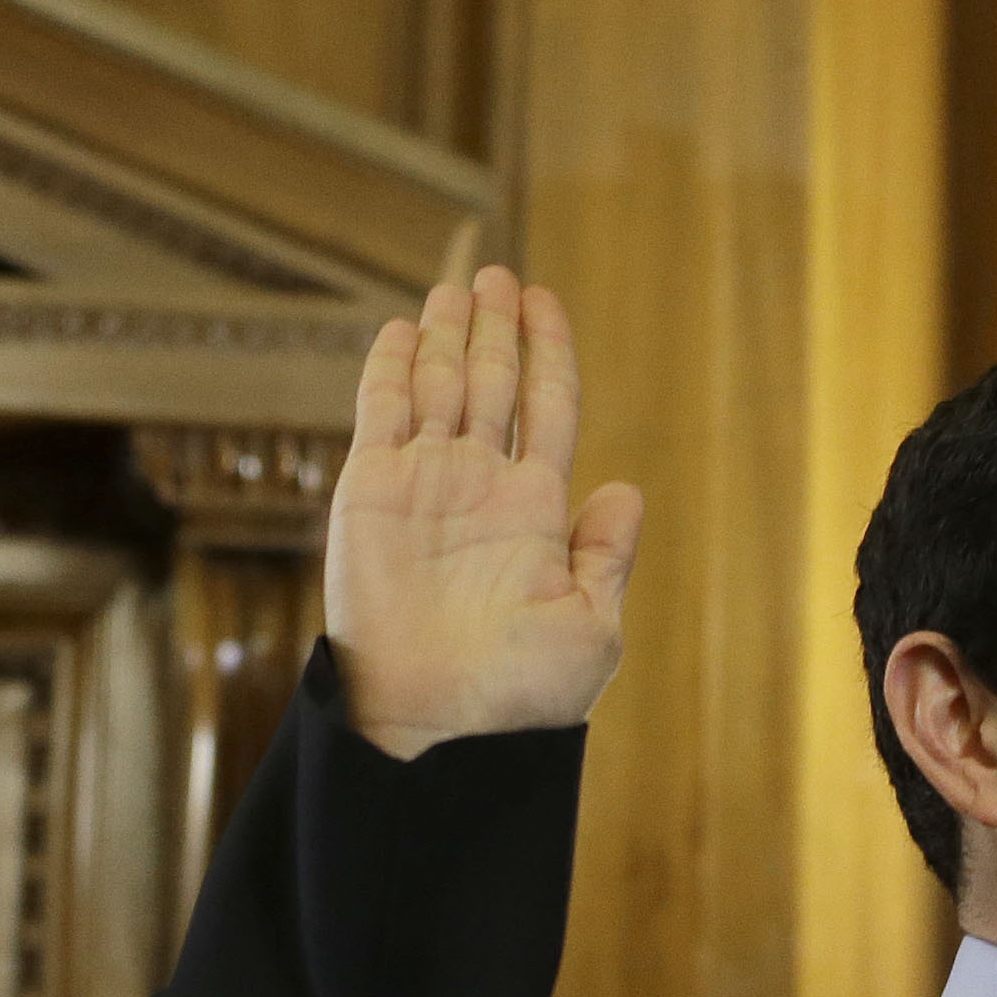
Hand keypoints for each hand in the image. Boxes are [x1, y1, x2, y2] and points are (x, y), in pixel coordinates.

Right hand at [326, 268, 643, 756]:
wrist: (440, 722)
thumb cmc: (521, 692)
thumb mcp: (591, 623)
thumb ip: (606, 553)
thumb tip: (628, 489)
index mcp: (535, 511)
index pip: (547, 407)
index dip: (548, 351)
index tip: (546, 302)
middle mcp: (478, 488)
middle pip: (491, 383)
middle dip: (495, 329)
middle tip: (499, 274)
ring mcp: (422, 485)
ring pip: (437, 386)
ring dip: (446, 335)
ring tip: (459, 285)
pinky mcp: (369, 492)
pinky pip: (379, 414)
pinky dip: (389, 368)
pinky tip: (402, 329)